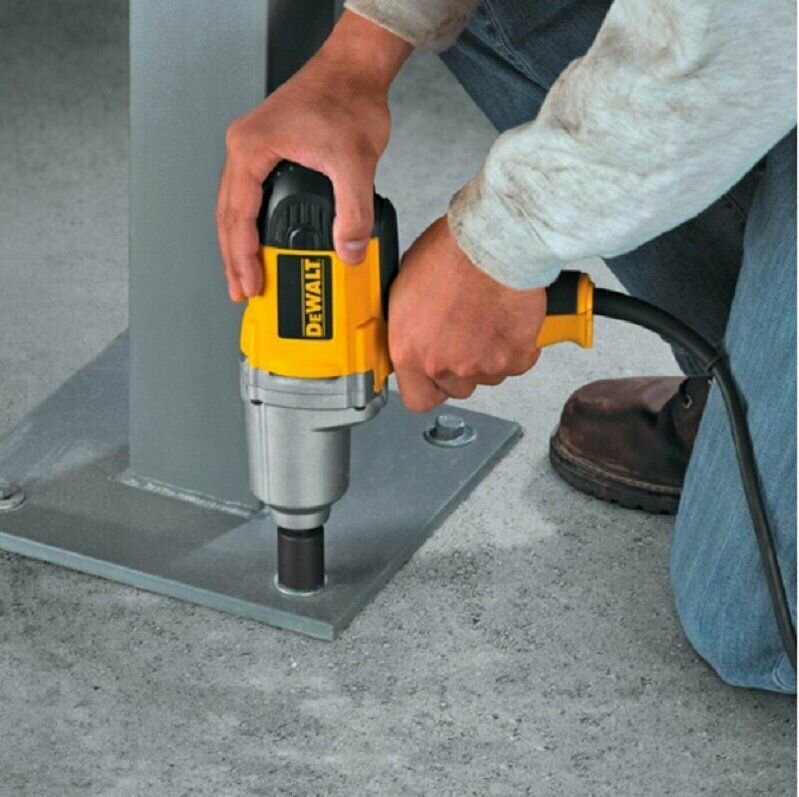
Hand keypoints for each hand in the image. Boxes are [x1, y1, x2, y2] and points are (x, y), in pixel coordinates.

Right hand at [216, 11, 411, 300]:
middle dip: (234, 258)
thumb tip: (350, 251)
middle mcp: (244, 149)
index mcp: (252, 149)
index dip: (241, 256)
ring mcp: (253, 150)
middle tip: (242, 291)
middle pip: (227, 216)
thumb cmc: (346, 98)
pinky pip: (251, 197)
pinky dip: (253, 225)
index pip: (237, 215)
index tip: (250, 284)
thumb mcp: (355, 162)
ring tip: (248, 275)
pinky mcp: (268, 152)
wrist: (353, 69)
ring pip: (235, 208)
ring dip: (240, 244)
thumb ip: (354, 211)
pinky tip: (262, 242)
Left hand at [389, 217, 545, 411]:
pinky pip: (516, 363)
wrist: (494, 242)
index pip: (417, 398)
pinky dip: (515, 347)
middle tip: (465, 335)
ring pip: (487, 376)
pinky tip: (507, 321)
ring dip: (487, 356)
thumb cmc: (452, 253)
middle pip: (455, 387)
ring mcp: (481, 365)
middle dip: (460, 367)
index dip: (428, 387)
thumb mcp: (405, 288)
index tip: (433, 378)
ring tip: (486, 320)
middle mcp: (444, 363)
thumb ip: (410, 325)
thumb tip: (414, 333)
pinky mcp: (515, 357)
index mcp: (409, 350)